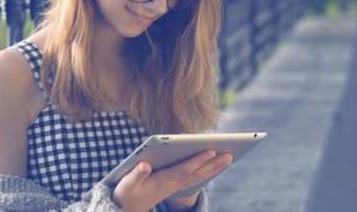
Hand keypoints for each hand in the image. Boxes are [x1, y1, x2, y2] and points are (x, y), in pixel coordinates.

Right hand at [112, 150, 232, 211]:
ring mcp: (175, 185)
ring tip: (229, 157)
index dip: (197, 160)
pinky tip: (216, 165)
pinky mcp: (175, 184)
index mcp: (162, 181)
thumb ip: (136, 174)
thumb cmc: (127, 192)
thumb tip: (145, 165)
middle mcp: (172, 184)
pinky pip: (195, 177)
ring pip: (199, 176)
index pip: (184, 170)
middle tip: (230, 154)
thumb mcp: (127, 184)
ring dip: (214, 167)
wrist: (129, 209)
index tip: (210, 151)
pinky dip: (207, 171)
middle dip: (213, 164)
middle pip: (196, 173)